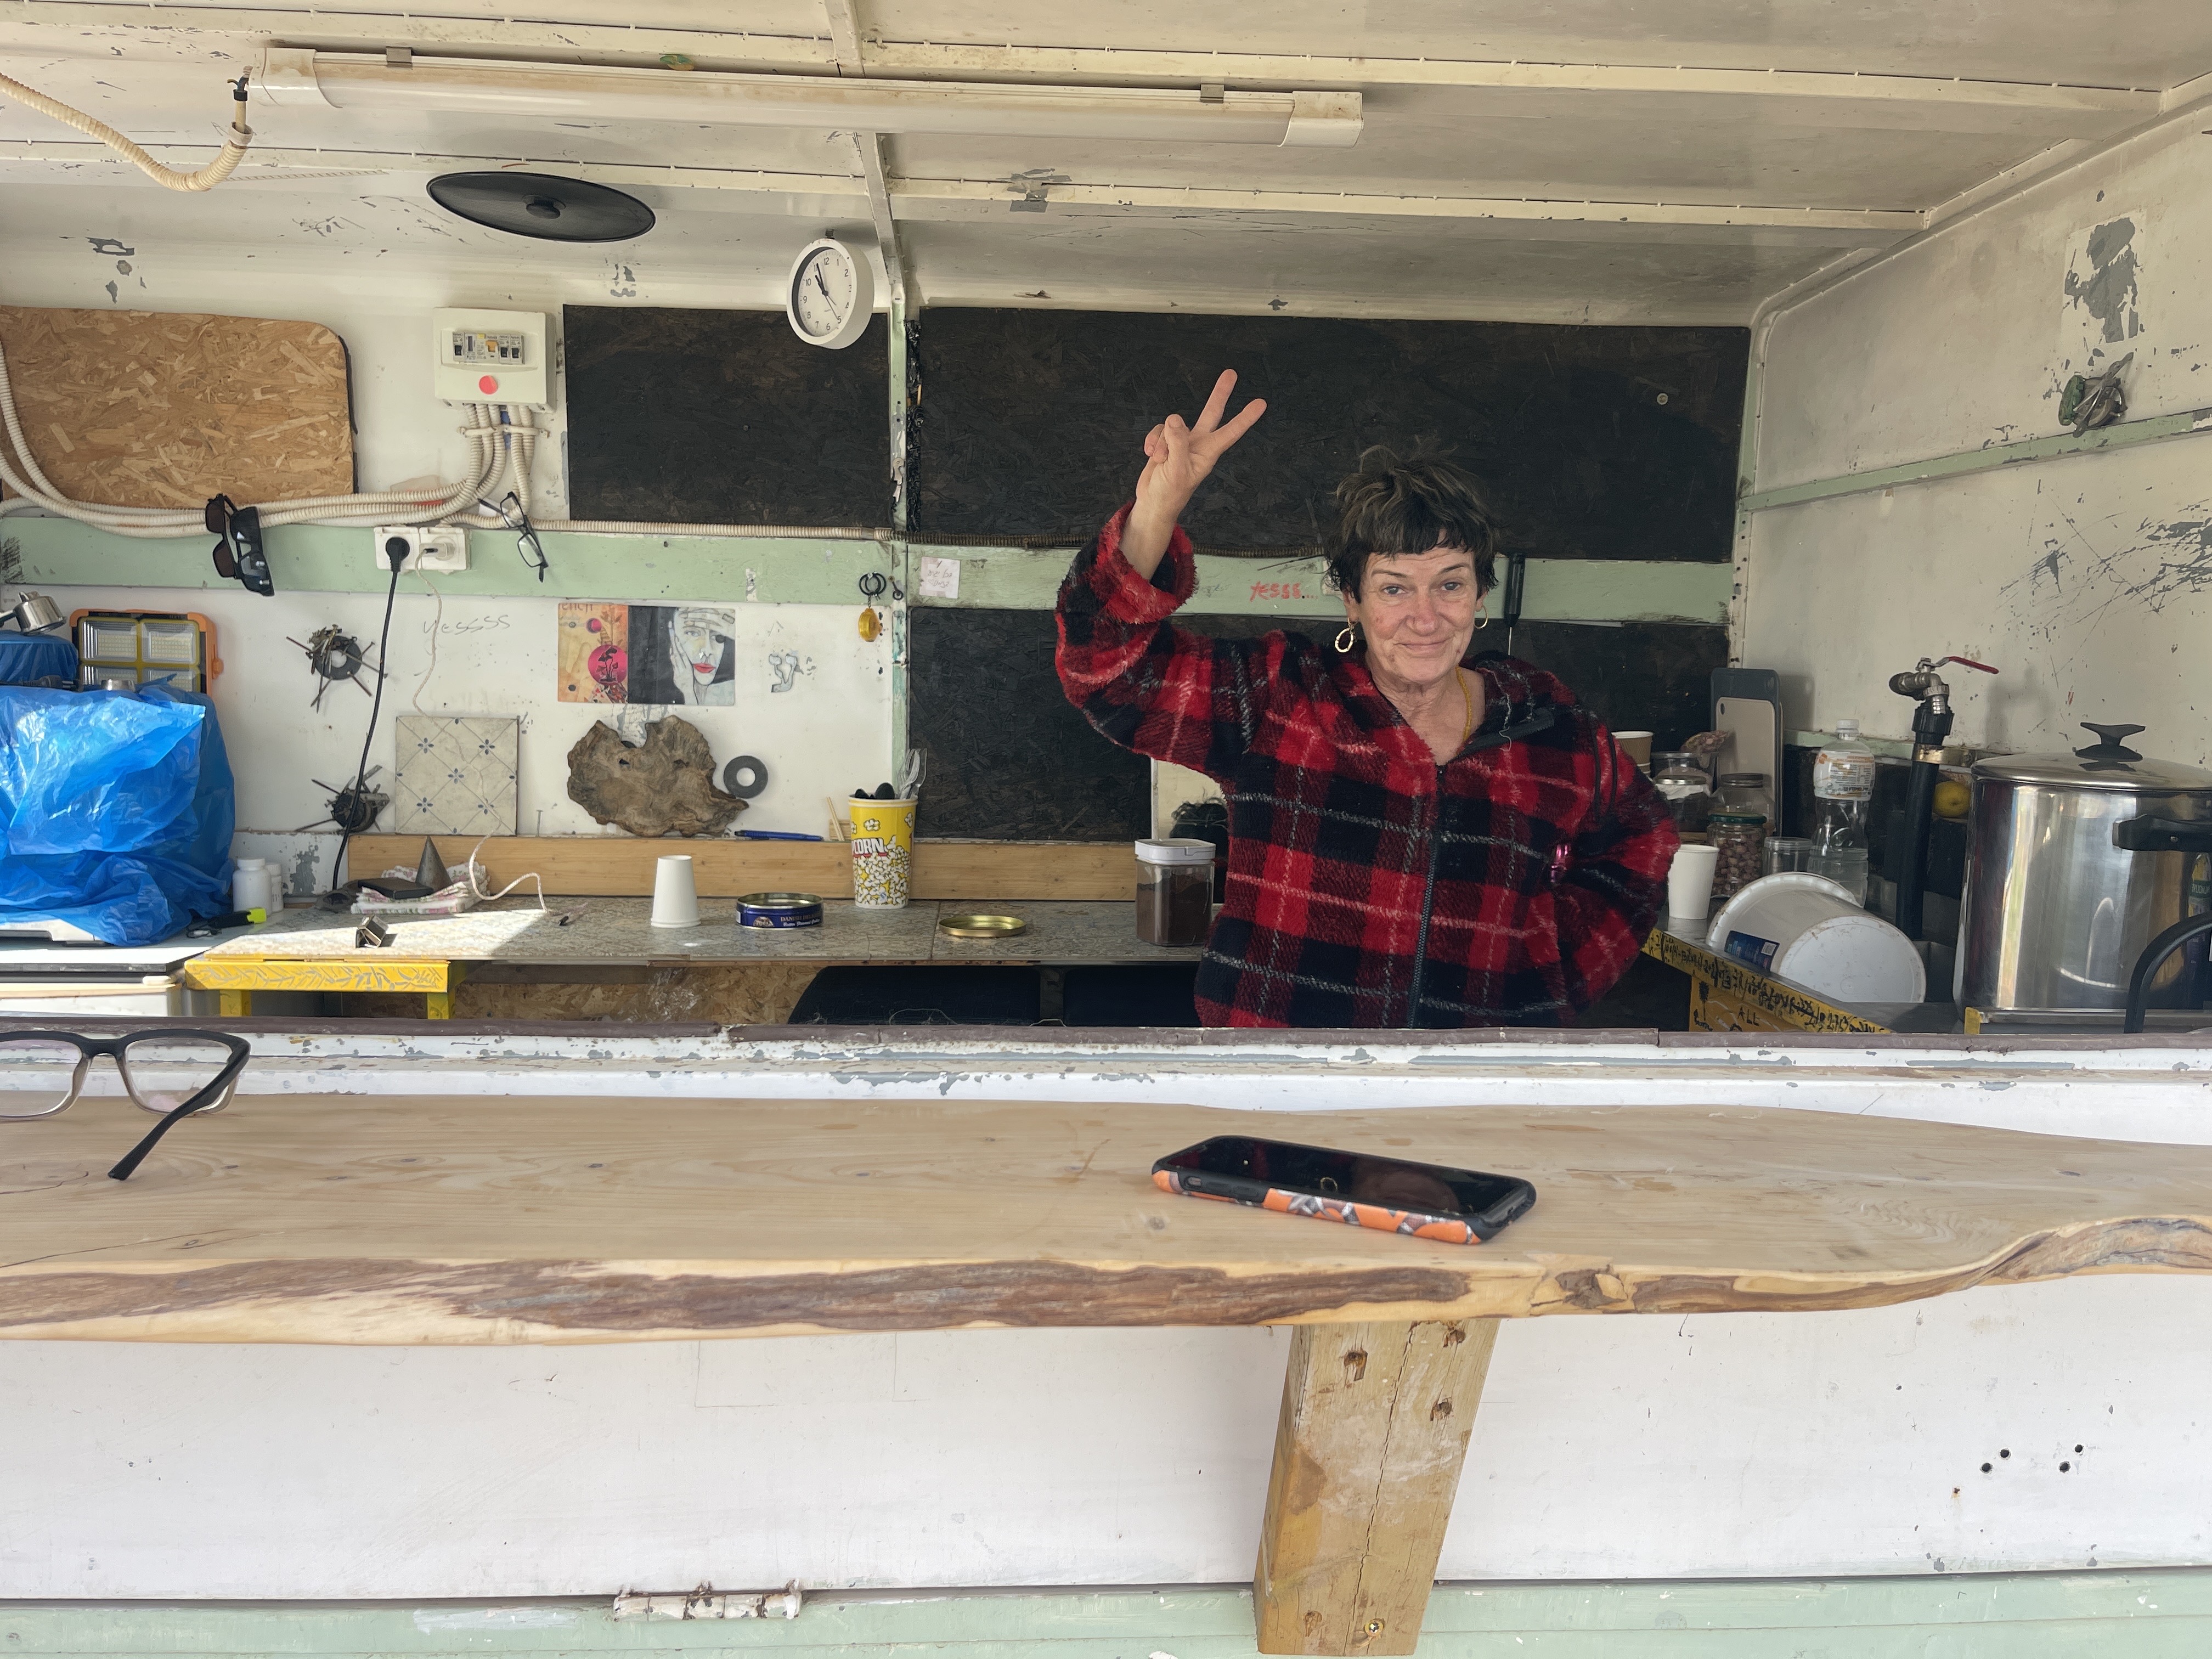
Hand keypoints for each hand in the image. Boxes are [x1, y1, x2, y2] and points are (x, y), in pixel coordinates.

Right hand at [1123, 369, 1266, 575]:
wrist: (1153, 502)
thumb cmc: (1170, 492)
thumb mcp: (1176, 471)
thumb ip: (1177, 443)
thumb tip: (1174, 418)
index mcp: (1208, 452)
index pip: (1230, 432)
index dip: (1245, 417)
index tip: (1262, 403)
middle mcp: (1198, 443)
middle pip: (1211, 412)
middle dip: (1220, 393)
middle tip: (1232, 373)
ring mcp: (1181, 440)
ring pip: (1172, 424)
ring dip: (1162, 441)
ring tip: (1160, 459)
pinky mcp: (1165, 440)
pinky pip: (1159, 429)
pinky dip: (1152, 440)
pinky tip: (1151, 454)